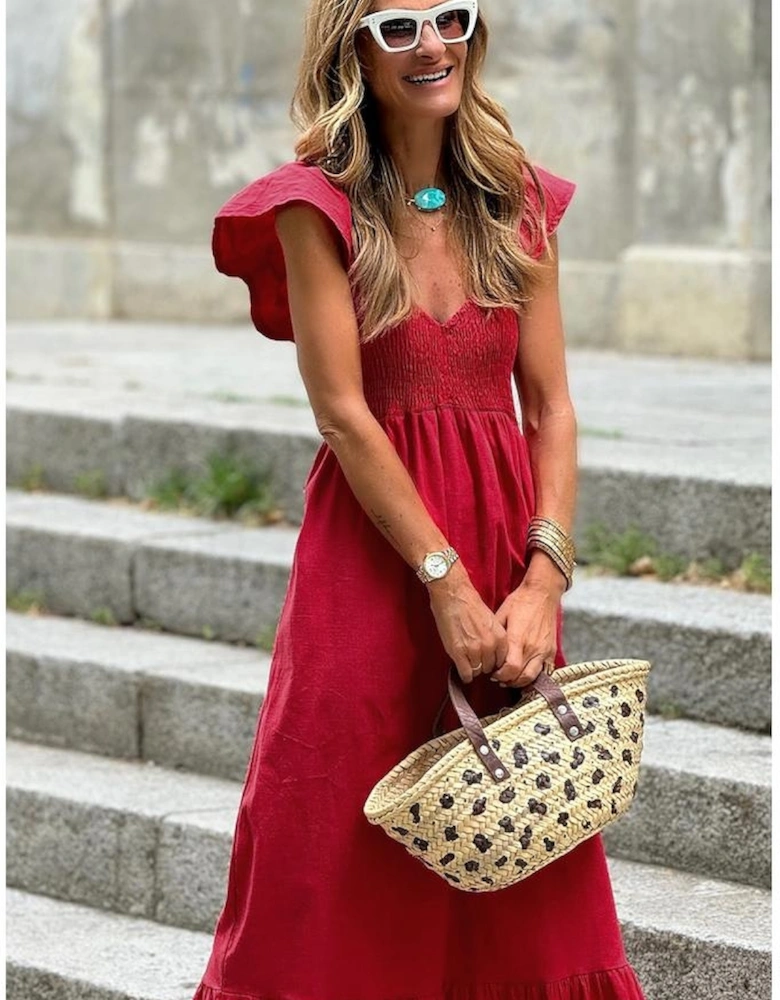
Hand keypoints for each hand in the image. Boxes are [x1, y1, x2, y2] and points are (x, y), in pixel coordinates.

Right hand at [427, 564, 508, 684]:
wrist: (454, 596)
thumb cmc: (470, 604)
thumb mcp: (491, 622)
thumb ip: (494, 638)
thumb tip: (492, 653)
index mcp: (500, 637)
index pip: (502, 661)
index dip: (494, 662)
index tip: (488, 661)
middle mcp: (489, 646)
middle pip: (490, 668)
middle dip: (483, 665)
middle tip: (475, 660)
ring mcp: (474, 650)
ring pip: (477, 671)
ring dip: (472, 668)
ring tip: (466, 661)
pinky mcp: (459, 653)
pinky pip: (466, 673)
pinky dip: (464, 674)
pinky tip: (462, 669)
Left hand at [489, 578, 560, 688]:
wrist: (542, 593)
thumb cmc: (520, 601)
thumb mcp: (501, 615)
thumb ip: (496, 636)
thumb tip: (487, 651)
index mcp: (518, 639)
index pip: (510, 669)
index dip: (500, 675)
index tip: (493, 673)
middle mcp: (533, 647)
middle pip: (521, 677)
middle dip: (508, 681)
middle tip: (499, 678)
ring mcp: (544, 650)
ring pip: (533, 676)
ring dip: (520, 681)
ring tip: (510, 677)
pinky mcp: (551, 650)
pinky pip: (544, 670)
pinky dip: (533, 675)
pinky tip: (524, 672)